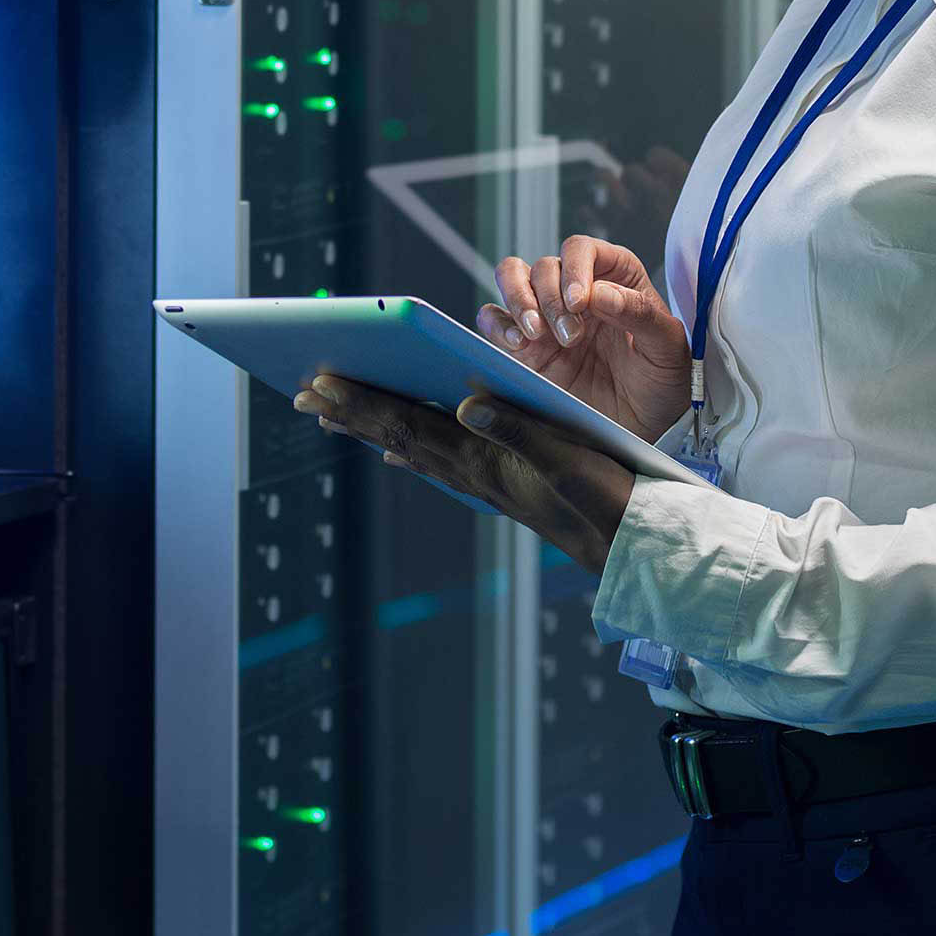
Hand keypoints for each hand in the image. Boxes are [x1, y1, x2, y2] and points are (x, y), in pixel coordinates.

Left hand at [293, 376, 633, 574]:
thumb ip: (517, 429)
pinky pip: (440, 465)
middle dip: (351, 413)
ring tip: (335, 416)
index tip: (320, 383)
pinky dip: (410, 450)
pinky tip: (399, 451)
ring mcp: (486, 484)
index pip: (409, 423)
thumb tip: (465, 403)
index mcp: (484, 461)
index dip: (363, 402)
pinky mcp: (502, 489)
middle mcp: (475, 475)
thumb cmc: (608, 503)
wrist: (633, 551)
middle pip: (399, 436)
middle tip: (302, 396)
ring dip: (372, 429)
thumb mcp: (568, 458)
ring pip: (414, 450)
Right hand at [475, 233, 688, 441]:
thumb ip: (641, 314)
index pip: (584, 250)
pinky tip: (516, 344)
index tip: (581, 301)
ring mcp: (547, 319)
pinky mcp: (524, 348)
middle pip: (544, 266)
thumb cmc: (660, 383)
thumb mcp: (668, 348)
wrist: (642, 430)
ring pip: (512, 278)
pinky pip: (494, 320)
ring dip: (518, 299)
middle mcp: (577, 293)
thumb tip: (600, 292)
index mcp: (615, 279)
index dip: (576, 268)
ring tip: (535, 333)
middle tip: (570, 336)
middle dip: (551, 297)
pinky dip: (496, 325)